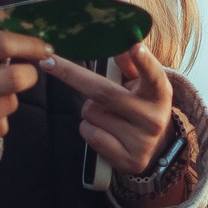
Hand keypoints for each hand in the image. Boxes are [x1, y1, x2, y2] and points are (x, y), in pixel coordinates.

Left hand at [34, 43, 174, 178]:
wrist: (157, 150)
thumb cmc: (142, 107)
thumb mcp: (142, 86)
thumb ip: (130, 66)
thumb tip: (121, 48)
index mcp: (159, 94)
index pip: (153, 76)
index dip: (144, 62)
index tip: (134, 47)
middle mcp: (153, 118)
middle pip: (103, 92)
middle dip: (72, 74)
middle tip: (49, 62)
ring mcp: (141, 141)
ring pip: (91, 113)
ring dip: (89, 109)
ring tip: (108, 114)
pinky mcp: (127, 160)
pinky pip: (89, 134)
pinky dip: (88, 129)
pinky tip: (105, 132)